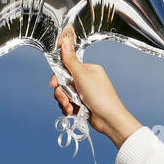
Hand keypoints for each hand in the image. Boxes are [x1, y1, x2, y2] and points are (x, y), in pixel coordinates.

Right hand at [49, 25, 141, 148]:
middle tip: (65, 99)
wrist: (109, 120)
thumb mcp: (83, 76)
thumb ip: (71, 61)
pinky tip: (72, 112)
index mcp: (88, 70)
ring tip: (70, 107)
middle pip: (63, 83)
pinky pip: (68, 104)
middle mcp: (86, 80)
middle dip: (61, 93)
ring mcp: (84, 93)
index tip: (54, 84)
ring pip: (64, 94)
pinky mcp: (82, 105)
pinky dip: (68, 108)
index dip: (58, 77)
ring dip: (64, 102)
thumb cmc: (101, 97)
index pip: (66, 68)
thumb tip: (65, 42)